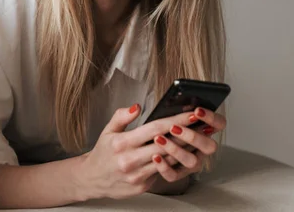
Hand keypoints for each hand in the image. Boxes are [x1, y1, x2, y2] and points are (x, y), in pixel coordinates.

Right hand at [78, 104, 198, 199]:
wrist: (92, 179)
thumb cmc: (103, 153)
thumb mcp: (107, 130)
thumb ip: (122, 116)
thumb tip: (138, 107)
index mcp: (122, 143)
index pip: (155, 129)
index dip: (175, 121)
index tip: (191, 114)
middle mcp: (130, 160)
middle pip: (166, 145)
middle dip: (186, 134)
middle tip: (202, 125)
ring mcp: (137, 175)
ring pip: (168, 160)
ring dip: (184, 149)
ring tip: (198, 138)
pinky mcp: (142, 186)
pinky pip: (162, 173)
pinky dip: (174, 162)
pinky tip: (184, 154)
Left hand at [150, 107, 226, 182]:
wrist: (146, 150)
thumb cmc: (163, 127)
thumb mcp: (170, 115)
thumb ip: (176, 111)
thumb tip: (176, 102)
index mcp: (205, 131)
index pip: (219, 124)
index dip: (212, 118)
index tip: (197, 110)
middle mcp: (203, 149)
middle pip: (210, 146)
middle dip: (192, 136)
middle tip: (174, 128)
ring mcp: (192, 163)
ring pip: (192, 161)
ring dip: (176, 150)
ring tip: (159, 139)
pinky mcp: (178, 174)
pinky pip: (174, 175)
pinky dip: (164, 167)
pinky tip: (155, 157)